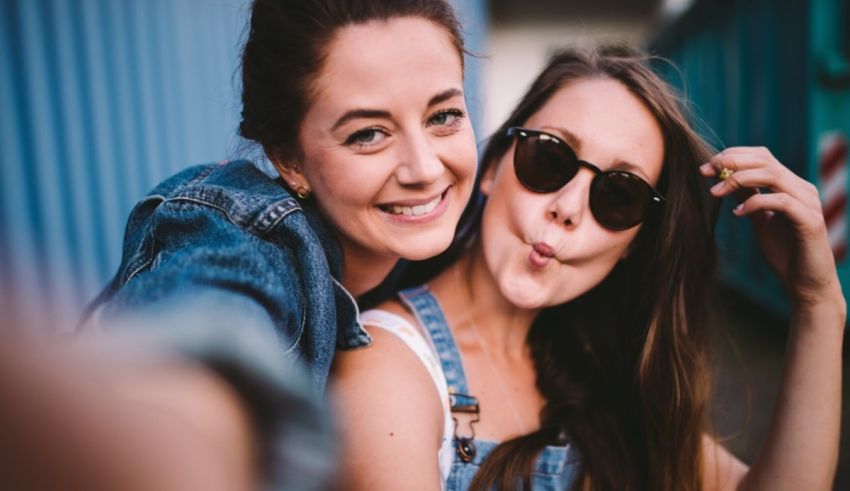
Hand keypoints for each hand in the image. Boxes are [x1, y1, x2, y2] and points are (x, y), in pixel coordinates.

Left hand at [700, 147, 842, 308]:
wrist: (805, 283)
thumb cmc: (784, 252)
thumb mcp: (759, 220)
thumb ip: (748, 198)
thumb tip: (726, 179)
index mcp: (791, 185)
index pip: (762, 157)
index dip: (733, 156)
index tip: (706, 167)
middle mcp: (802, 188)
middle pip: (766, 160)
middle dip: (732, 163)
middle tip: (706, 172)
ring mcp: (809, 203)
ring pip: (773, 175)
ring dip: (739, 179)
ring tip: (716, 192)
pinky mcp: (811, 221)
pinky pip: (781, 202)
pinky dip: (755, 203)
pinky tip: (737, 214)